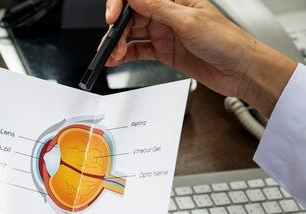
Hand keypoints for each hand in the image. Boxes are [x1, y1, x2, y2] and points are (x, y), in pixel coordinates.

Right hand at [105, 0, 296, 115]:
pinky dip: (125, 55)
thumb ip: (159, 8)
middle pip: (131, 15)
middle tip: (112, 44)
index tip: (112, 18)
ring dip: (118, 44)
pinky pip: (138, 50)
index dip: (121, 4)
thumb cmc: (226, 41)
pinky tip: (116, 60)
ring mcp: (164, 32)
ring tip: (112, 55)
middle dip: (117, 29)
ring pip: (131, 34)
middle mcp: (167, 14)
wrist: (240, 69)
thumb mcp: (188, 21)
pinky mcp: (164, 51)